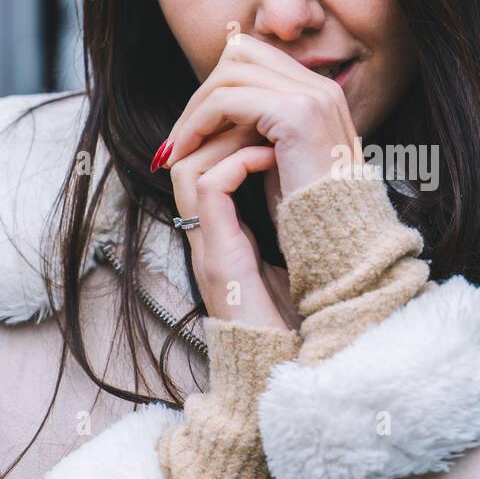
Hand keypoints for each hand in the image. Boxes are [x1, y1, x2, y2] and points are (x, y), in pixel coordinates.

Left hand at [156, 34, 363, 208]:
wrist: (338, 237)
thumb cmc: (309, 208)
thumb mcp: (285, 157)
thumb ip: (264, 127)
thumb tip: (225, 113)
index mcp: (321, 91)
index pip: (257, 57)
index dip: (221, 83)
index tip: (196, 124)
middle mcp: (320, 85)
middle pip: (241, 53)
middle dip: (203, 91)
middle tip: (180, 134)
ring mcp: (310, 95)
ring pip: (228, 75)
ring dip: (193, 111)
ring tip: (177, 147)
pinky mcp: (293, 113)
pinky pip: (226, 102)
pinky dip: (197, 124)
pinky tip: (185, 152)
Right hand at [168, 125, 299, 329]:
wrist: (285, 367)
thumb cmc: (291, 318)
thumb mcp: (285, 249)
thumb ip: (277, 209)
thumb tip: (293, 166)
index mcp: (222, 231)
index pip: (202, 162)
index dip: (226, 130)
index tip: (266, 119)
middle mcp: (208, 235)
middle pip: (187, 155)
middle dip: (221, 123)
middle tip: (262, 111)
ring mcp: (209, 246)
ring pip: (190, 164)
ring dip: (231, 137)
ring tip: (269, 129)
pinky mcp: (218, 258)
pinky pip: (209, 187)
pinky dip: (240, 162)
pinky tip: (271, 156)